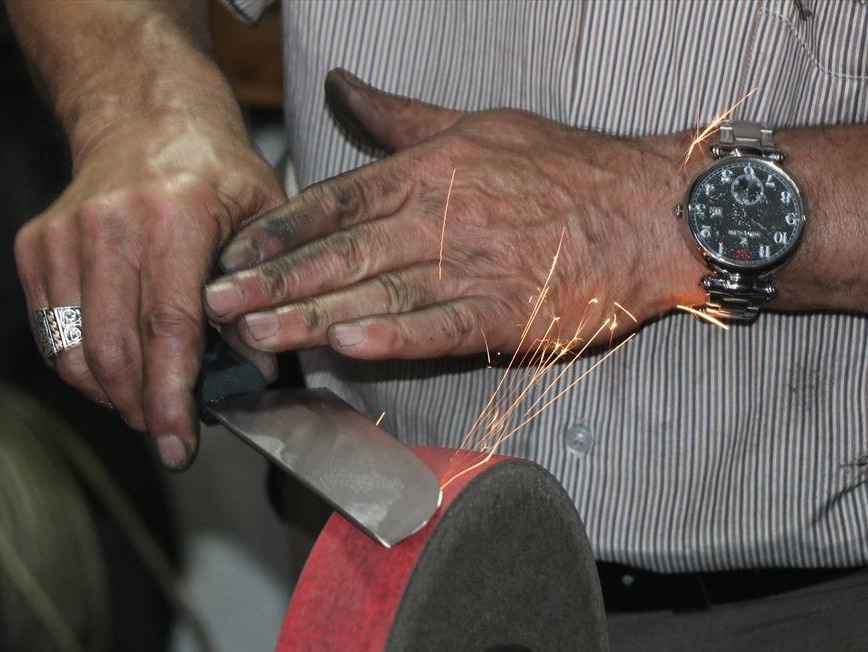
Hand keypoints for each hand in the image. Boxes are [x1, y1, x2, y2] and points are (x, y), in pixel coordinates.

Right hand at [15, 114, 283, 468]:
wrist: (143, 119)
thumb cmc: (213, 172)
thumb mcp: (262, 218)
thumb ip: (264, 292)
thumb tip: (255, 373)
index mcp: (175, 217)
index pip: (168, 330)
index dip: (170, 398)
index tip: (177, 445)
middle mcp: (110, 225)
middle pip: (116, 353)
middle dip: (142, 410)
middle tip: (168, 434)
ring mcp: (63, 236)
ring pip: (77, 354)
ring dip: (112, 396)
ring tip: (146, 402)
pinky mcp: (34, 248)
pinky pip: (53, 336)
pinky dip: (83, 368)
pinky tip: (118, 368)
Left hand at [204, 69, 701, 360]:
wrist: (650, 209)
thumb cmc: (566, 167)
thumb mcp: (475, 125)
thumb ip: (398, 119)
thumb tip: (341, 87)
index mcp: (428, 172)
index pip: (334, 200)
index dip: (278, 229)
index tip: (232, 251)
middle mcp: (439, 219)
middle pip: (341, 252)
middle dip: (273, 280)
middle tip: (217, 302)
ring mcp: (472, 267)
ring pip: (378, 294)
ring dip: (313, 317)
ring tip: (258, 336)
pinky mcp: (506, 312)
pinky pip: (441, 328)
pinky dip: (396, 339)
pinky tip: (350, 349)